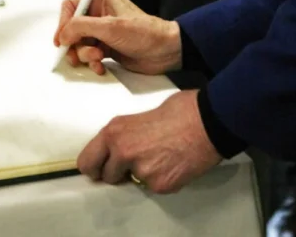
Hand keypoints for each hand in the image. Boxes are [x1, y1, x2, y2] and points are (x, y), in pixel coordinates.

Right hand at [54, 0, 181, 75]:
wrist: (165, 52)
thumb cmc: (147, 33)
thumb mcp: (111, 27)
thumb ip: (82, 27)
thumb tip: (63, 34)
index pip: (72, 6)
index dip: (64, 23)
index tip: (62, 39)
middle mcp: (100, 12)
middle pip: (73, 28)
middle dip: (76, 44)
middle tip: (81, 54)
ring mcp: (103, 31)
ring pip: (80, 44)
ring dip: (86, 55)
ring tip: (99, 57)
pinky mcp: (107, 47)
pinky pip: (89, 55)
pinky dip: (92, 62)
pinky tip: (101, 66)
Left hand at [77, 89, 222, 192]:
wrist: (208, 120)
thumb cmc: (180, 110)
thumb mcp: (140, 117)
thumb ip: (126, 135)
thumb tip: (122, 147)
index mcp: (115, 131)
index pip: (87, 161)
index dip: (95, 165)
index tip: (102, 166)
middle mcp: (123, 152)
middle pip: (106, 176)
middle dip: (117, 172)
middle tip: (133, 162)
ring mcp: (141, 171)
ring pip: (132, 181)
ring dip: (141, 174)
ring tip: (160, 156)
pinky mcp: (159, 185)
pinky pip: (153, 186)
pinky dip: (161, 178)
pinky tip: (173, 162)